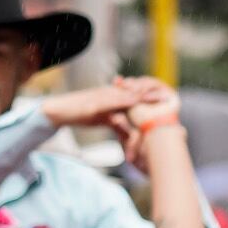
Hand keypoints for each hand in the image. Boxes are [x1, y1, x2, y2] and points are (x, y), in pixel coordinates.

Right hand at [43, 77, 171, 132]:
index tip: (166, 97)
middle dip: (151, 95)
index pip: (134, 95)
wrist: (59, 111)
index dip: (150, 96)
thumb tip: (129, 133)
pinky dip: (123, 103)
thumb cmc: (80, 115)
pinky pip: (111, 104)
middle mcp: (110, 94)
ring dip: (142, 97)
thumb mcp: (102, 120)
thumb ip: (116, 124)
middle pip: (134, 93)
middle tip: (168, 96)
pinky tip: (134, 103)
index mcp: (113, 96)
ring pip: (125, 97)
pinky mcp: (94, 105)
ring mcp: (102, 98)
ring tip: (157, 98)